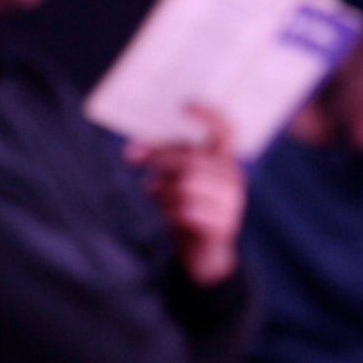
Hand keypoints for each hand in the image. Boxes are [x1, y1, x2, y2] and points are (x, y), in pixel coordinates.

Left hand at [127, 104, 245, 286]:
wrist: (206, 257)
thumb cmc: (189, 211)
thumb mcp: (181, 182)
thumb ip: (168, 163)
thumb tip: (134, 151)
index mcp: (226, 162)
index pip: (226, 131)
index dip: (208, 116)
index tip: (184, 105)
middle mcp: (233, 178)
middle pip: (191, 158)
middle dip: (157, 156)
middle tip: (130, 155)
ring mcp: (230, 203)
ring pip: (185, 185)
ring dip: (162, 190)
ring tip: (157, 196)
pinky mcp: (221, 226)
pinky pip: (185, 210)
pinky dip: (168, 211)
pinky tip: (168, 215)